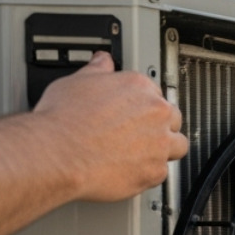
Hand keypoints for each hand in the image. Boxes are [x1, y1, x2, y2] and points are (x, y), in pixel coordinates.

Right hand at [34, 52, 187, 200]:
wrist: (57, 152)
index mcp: (139, 87)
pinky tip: (132, 171)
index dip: (144, 105)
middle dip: (160, 126)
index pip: (156, 94)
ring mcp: (159, 143)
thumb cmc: (62, 119)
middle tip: (139, 134)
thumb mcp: (76, 81)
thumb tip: (102, 61)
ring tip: (142, 154)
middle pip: (173, 118)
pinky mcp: (155, 171)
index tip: (136, 113)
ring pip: (177, 145)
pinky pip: (161, 172)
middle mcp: (156, 113)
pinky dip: (148, 173)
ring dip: (165, 149)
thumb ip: (97, 70)